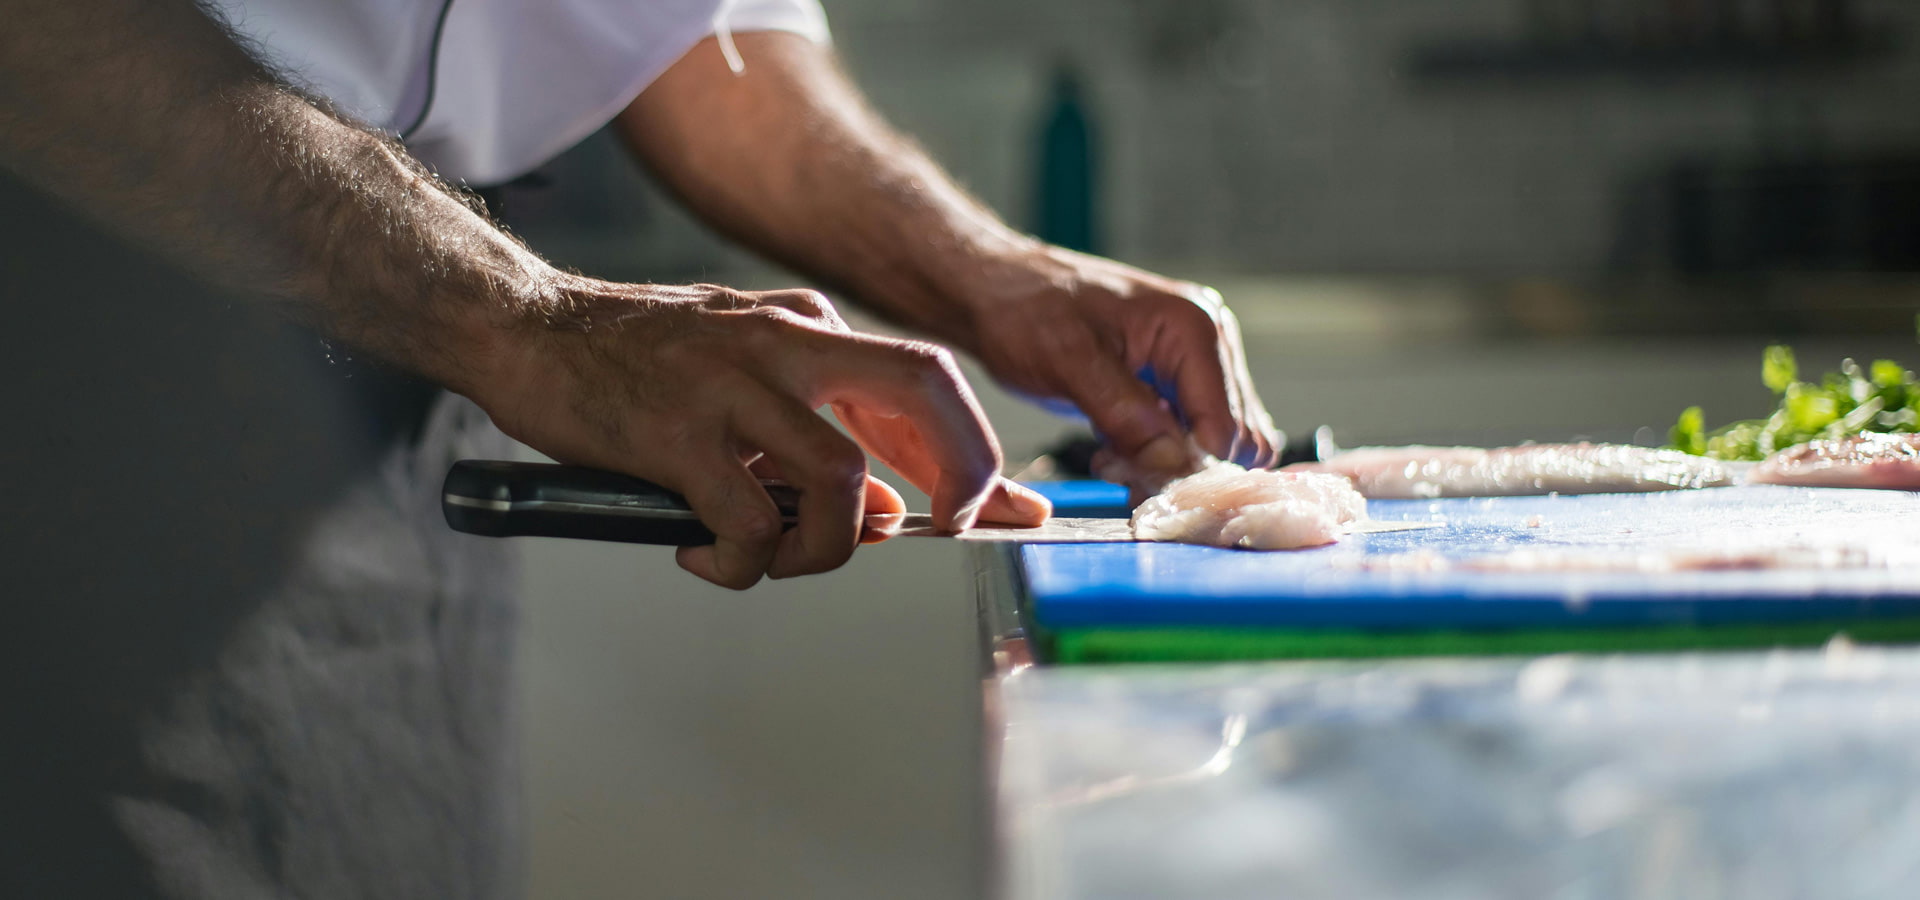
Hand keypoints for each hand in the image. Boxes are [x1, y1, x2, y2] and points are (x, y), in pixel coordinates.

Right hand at [473, 276, 1049, 589]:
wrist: (523, 329)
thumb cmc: (631, 364)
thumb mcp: (742, 377)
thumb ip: (815, 432)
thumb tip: (883, 512)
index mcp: (805, 327)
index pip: (926, 381)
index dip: (979, 454)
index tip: (1011, 510)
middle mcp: (784, 342)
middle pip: (921, 391)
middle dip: (958, 472)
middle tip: (934, 530)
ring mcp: (734, 384)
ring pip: (842, 479)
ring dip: (825, 547)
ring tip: (767, 557)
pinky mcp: (680, 432)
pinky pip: (751, 522)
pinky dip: (741, 561)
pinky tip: (703, 554)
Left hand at [959, 244, 1279, 482]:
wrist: (996, 294)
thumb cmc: (1026, 312)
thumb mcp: (1069, 360)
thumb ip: (1124, 411)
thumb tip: (1175, 462)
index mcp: (1195, 328)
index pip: (1228, 424)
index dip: (1191, 464)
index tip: (1136, 480)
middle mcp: (1207, 345)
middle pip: (1232, 440)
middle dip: (1177, 467)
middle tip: (1114, 466)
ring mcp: (1192, 367)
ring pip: (1211, 447)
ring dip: (1162, 466)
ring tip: (1107, 456)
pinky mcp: (1171, 387)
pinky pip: (1186, 440)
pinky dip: (1153, 457)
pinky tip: (1111, 451)